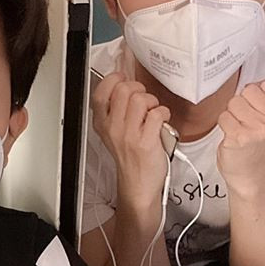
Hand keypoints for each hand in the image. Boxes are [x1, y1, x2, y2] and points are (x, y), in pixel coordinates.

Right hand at [92, 72, 170, 210]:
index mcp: (102, 123)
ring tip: (152, 113)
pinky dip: (164, 114)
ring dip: (153, 102)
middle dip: (138, 89)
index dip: (115, 80)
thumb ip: (116, 108)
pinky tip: (161, 123)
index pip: (100, 92)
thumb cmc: (130, 156)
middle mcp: (113, 128)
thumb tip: (126, 80)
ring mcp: (128, 135)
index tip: (124, 82)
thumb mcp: (114, 132)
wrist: (138, 184)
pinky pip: (157, 113)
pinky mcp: (145, 142)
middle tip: (143, 101)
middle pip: (123, 89)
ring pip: (141, 99)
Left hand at [217, 80, 264, 196]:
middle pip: (248, 90)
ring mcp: (259, 130)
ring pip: (234, 102)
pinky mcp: (240, 137)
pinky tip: (233, 136)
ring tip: (241, 128)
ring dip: (233, 114)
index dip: (257, 96)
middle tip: (248, 122)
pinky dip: (224, 124)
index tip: (260, 112)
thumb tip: (250, 80)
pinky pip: (223, 116)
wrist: (250, 173)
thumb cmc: (259, 143)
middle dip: (243, 103)